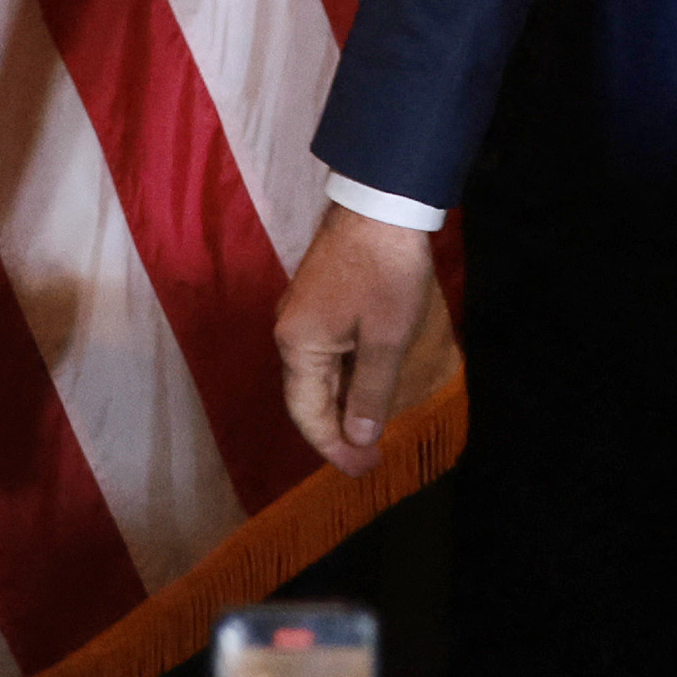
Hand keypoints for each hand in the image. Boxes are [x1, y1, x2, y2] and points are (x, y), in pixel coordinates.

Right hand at [273, 204, 447, 480]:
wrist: (381, 206)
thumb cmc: (386, 272)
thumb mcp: (386, 338)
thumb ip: (371, 391)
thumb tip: (357, 437)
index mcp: (298, 345)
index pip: (307, 414)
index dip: (333, 447)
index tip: (362, 469)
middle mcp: (289, 334)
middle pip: (307, 398)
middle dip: (335, 432)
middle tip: (368, 459)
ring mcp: (301, 316)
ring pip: (316, 376)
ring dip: (340, 406)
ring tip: (370, 433)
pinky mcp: (317, 303)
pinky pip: (325, 355)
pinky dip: (343, 379)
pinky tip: (366, 389)